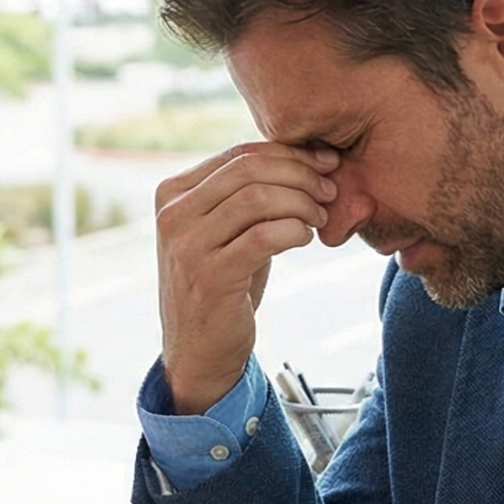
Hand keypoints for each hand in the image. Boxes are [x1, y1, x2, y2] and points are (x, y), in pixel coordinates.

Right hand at [154, 142, 339, 413]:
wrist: (199, 350)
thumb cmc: (222, 283)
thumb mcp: (225, 231)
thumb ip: (244, 193)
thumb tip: (302, 154)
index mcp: (172, 193)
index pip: (238, 154)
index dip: (289, 152)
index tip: (325, 161)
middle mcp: (173, 214)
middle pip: (248, 169)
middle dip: (300, 173)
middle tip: (330, 188)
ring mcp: (187, 246)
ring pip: (257, 198)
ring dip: (301, 202)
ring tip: (320, 215)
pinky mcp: (209, 276)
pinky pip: (263, 236)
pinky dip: (294, 230)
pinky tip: (305, 237)